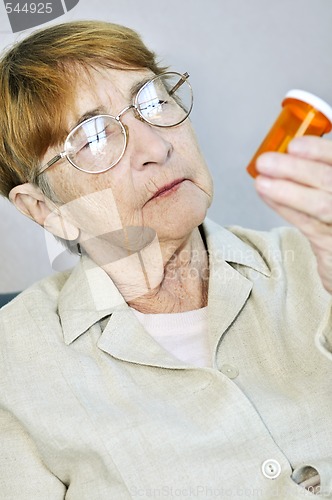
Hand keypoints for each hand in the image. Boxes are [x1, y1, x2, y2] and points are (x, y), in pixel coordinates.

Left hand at [255, 136, 331, 293]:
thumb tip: (282, 150)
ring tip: (262, 182)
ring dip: (286, 191)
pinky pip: (306, 223)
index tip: (294, 145)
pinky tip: (266, 194)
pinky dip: (284, 207)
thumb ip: (316, 166)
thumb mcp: (326, 181)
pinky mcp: (331, 242)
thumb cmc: (328, 203)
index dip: (319, 151)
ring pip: (319, 205)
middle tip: (265, 161)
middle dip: (296, 169)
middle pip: (328, 179)